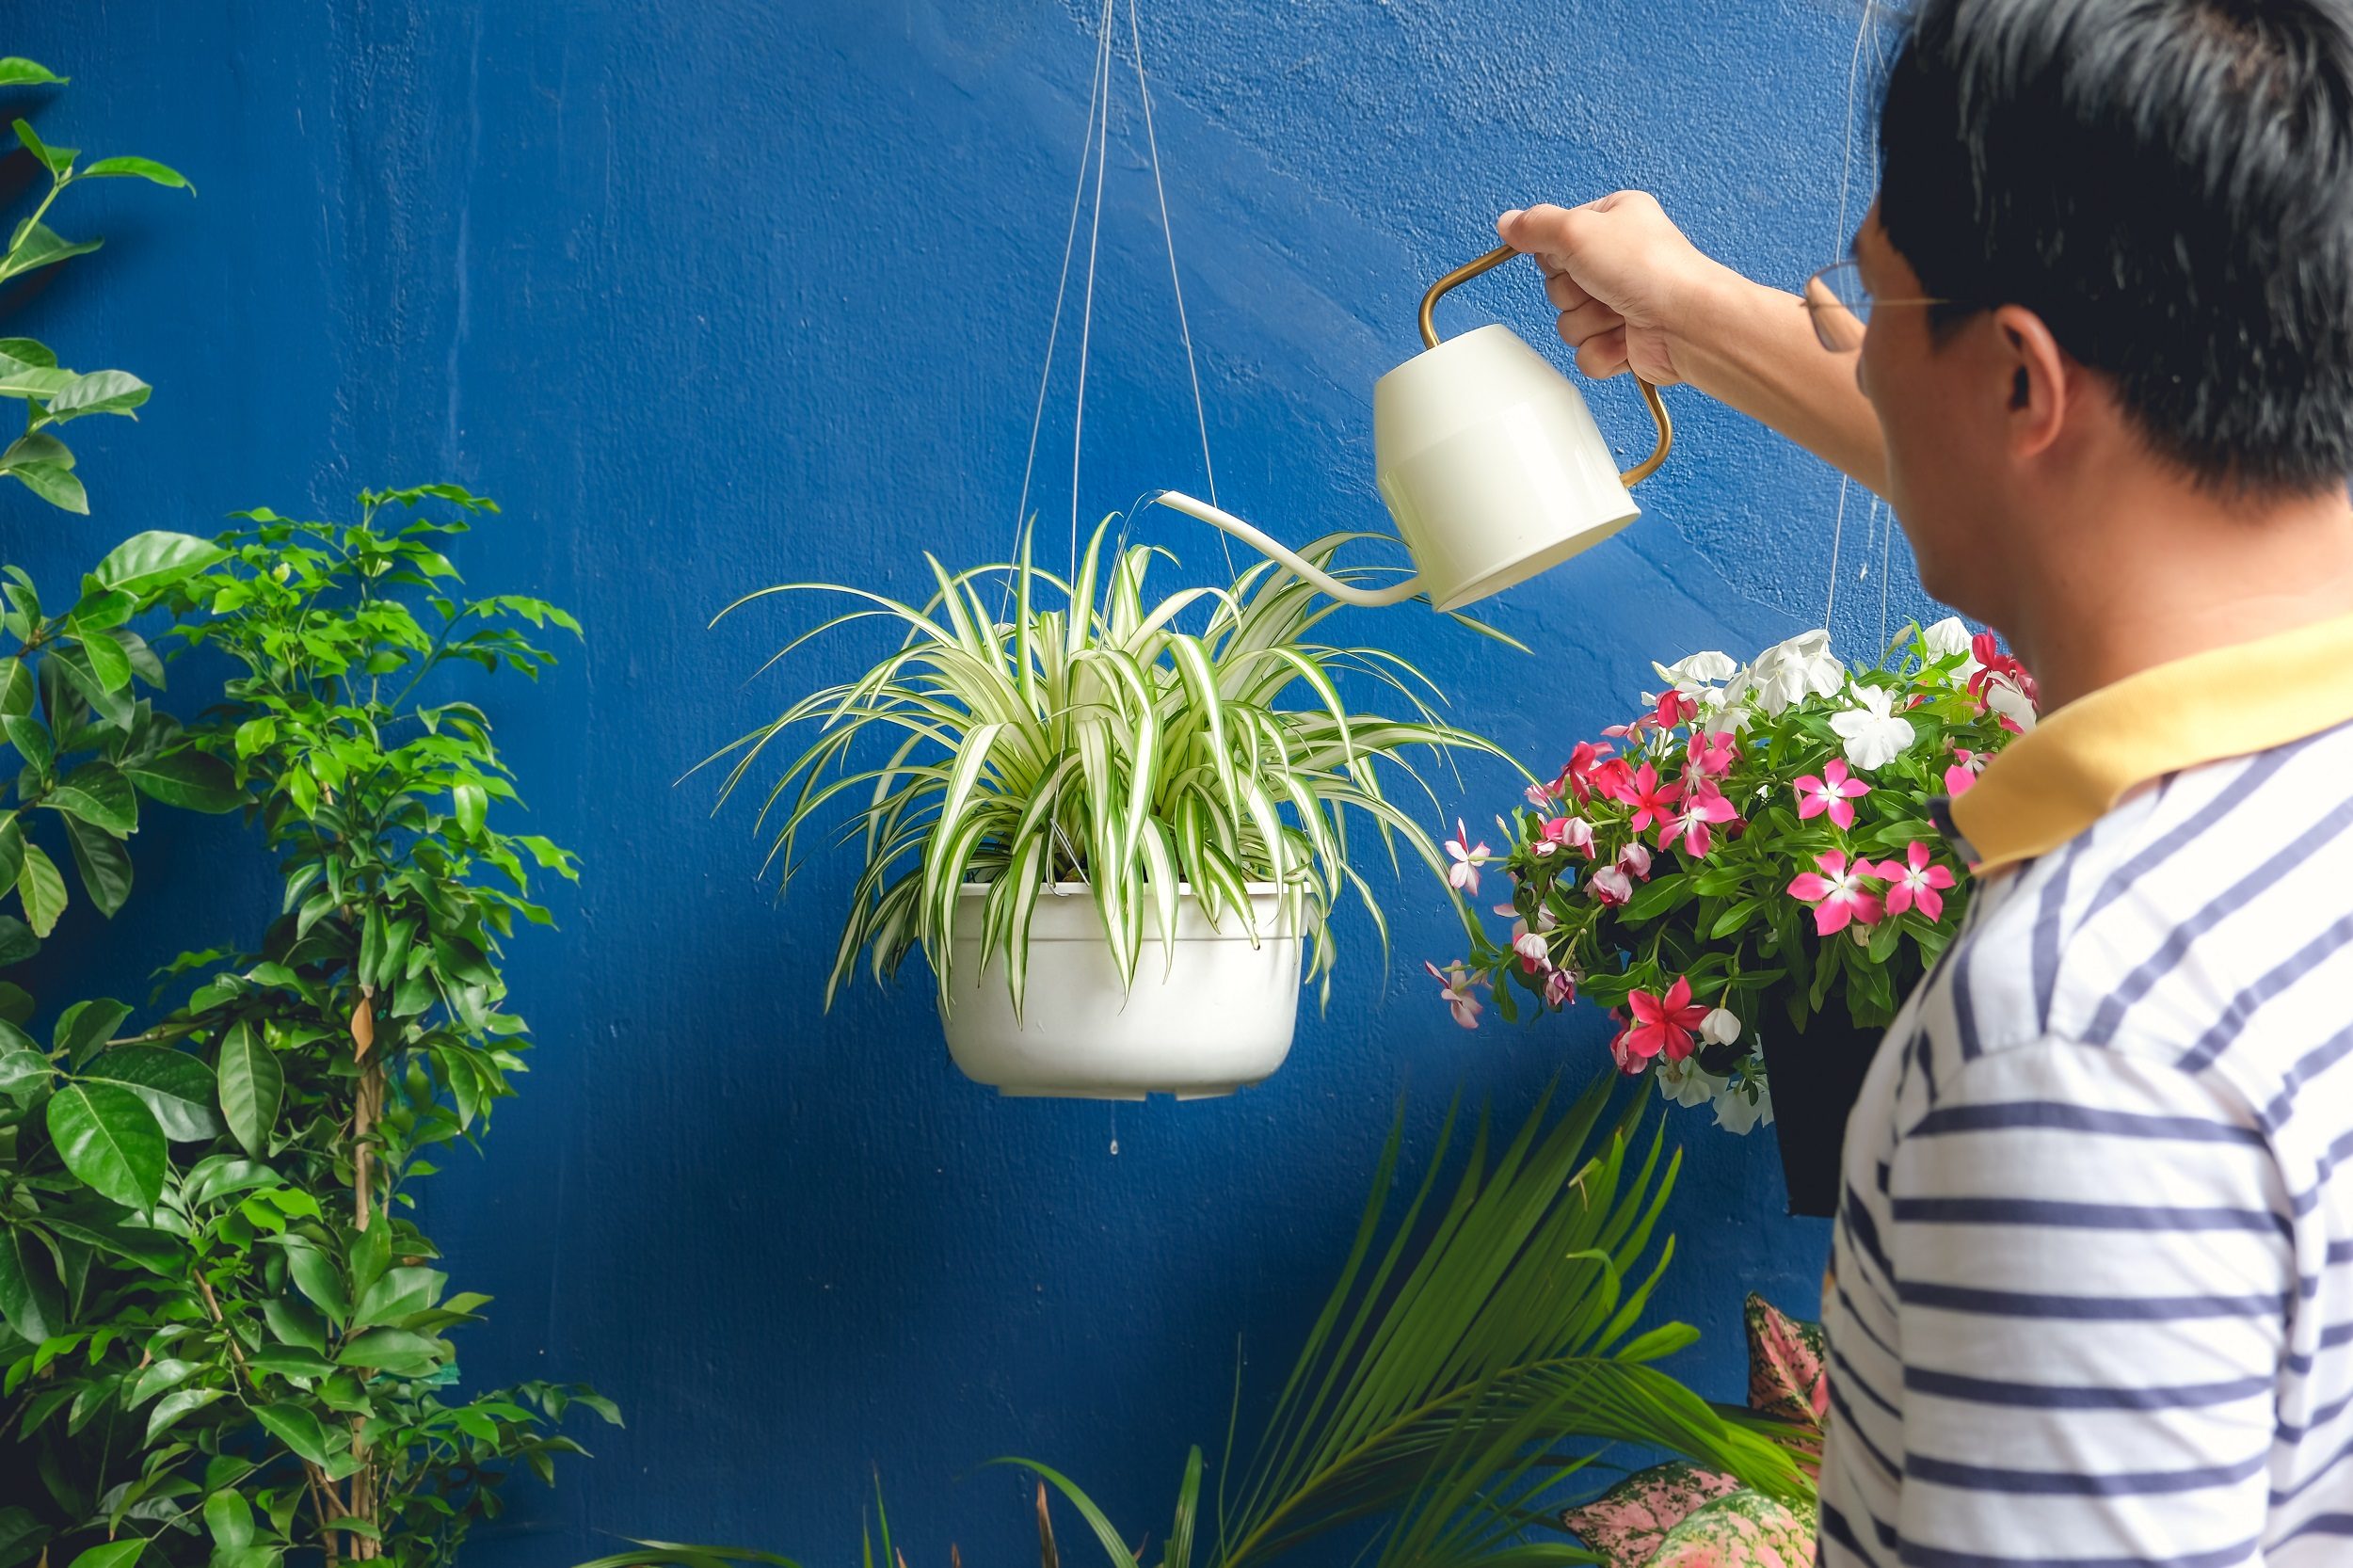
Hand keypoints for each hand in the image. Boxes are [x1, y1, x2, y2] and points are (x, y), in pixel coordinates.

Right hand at [1496, 192, 1732, 385]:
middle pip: (1557, 286)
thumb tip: (1507, 222)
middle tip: (1603, 285)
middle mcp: (1617, 261)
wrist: (1688, 323)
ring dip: (1589, 323)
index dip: (1556, 255)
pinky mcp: (1623, 342)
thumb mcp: (1578, 229)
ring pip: (1568, 324)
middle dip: (1574, 294)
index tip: (1575, 255)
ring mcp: (1620, 303)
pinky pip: (1585, 355)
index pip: (1554, 240)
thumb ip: (1535, 226)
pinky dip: (1603, 351)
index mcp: (1612, 221)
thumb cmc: (1650, 269)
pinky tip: (1627, 338)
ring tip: (1620, 312)